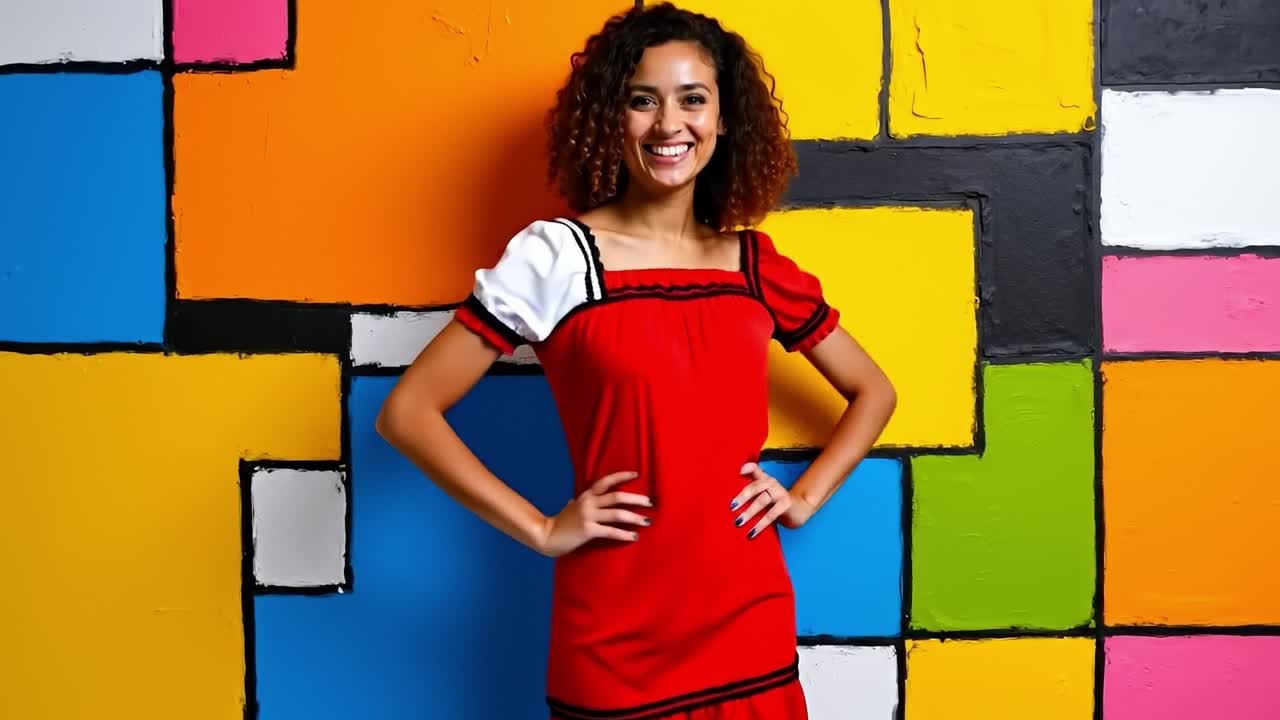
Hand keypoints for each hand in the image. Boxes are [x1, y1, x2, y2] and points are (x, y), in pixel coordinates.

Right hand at [537, 471, 651, 557]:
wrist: (545, 535)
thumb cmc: (559, 524)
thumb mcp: (568, 509)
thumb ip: (575, 503)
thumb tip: (573, 501)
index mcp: (585, 496)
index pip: (606, 481)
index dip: (621, 476)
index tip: (637, 474)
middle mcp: (588, 503)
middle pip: (617, 496)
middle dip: (636, 499)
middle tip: (649, 502)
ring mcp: (588, 516)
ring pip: (617, 514)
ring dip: (634, 517)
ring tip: (646, 521)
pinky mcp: (588, 530)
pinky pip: (611, 531)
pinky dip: (625, 534)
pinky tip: (634, 537)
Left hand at [731, 463, 816, 538]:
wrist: (799, 510)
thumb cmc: (776, 502)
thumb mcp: (764, 494)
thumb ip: (750, 491)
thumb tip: (732, 497)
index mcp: (765, 479)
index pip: (755, 470)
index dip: (747, 469)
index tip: (738, 472)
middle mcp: (772, 483)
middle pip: (755, 487)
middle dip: (743, 497)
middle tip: (732, 507)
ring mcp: (780, 493)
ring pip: (762, 500)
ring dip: (749, 512)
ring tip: (739, 523)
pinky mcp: (786, 505)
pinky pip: (771, 514)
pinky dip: (760, 524)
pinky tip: (752, 532)